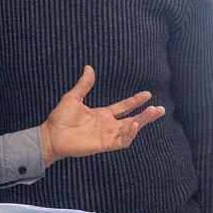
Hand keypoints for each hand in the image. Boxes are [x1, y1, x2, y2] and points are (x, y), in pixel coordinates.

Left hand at [39, 67, 165, 165]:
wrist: (51, 135)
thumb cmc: (60, 118)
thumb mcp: (73, 97)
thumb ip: (84, 85)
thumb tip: (89, 68)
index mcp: (103, 115)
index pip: (124, 107)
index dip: (136, 101)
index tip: (148, 94)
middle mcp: (108, 125)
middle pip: (133, 119)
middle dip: (147, 115)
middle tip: (161, 109)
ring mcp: (107, 135)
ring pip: (131, 129)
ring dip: (143, 121)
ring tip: (153, 112)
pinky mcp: (104, 144)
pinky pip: (122, 140)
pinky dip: (130, 133)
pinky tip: (135, 123)